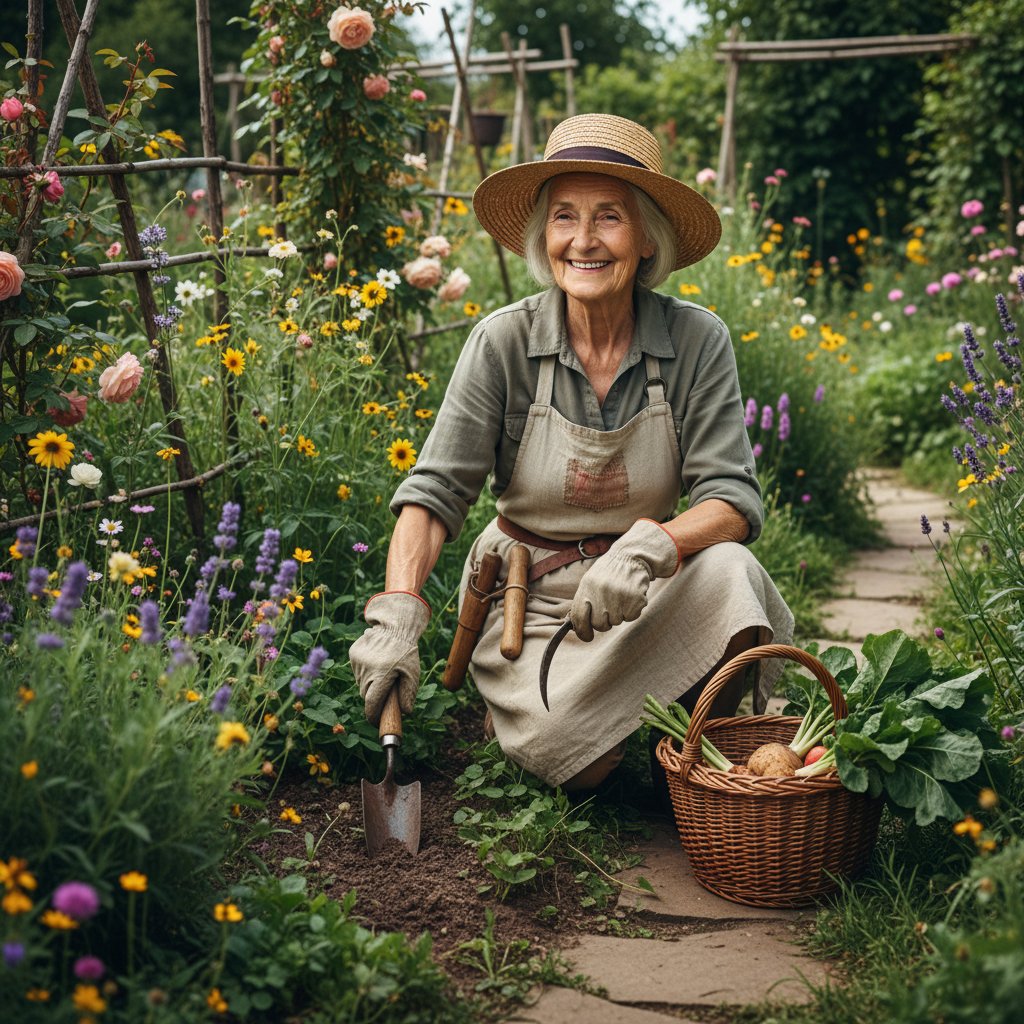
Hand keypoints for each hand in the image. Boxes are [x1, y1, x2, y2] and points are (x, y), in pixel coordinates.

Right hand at [348, 591, 430, 722]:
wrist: (395, 627)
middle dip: (374, 698)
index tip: (376, 721)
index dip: (373, 715)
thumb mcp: (412, 673)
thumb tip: (405, 712)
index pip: (371, 703)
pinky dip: (365, 672)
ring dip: (370, 683)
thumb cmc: (406, 652)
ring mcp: (357, 661)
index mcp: (382, 675)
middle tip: (385, 692)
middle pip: (366, 695)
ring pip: (361, 683)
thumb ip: (408, 694)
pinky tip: (375, 663)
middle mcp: (366, 669)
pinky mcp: (353, 654)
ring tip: (383, 672)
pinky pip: (357, 671)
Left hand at [569, 519, 679, 641]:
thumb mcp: (590, 582)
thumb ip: (582, 602)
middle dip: (605, 621)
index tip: (587, 636)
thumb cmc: (608, 572)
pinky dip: (632, 611)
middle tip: (610, 606)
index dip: (582, 631)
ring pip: (616, 622)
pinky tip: (631, 596)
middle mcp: (601, 592)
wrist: (631, 557)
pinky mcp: (635, 599)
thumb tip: (575, 626)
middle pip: (600, 625)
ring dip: (619, 614)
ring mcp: (619, 596)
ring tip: (621, 596)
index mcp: (586, 588)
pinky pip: (631, 617)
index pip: (579, 618)